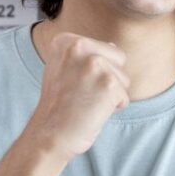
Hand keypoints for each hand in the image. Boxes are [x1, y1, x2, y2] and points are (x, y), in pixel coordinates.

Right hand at [24, 32, 129, 162]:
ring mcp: (95, 64)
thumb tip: (114, 46)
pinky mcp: (109, 84)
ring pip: (124, 79)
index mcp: (66, 40)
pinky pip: (124, 98)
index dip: (94, 72)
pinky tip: (92, 112)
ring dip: (110, 95)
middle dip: (108, 78)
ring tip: (86, 103)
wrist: (49, 135)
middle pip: (119, 58)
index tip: (73, 84)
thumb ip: (86, 55)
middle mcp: (79, 46)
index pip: (105, 48)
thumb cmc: (57, 106)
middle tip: (83, 94)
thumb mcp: (63, 69)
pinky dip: (112, 109)